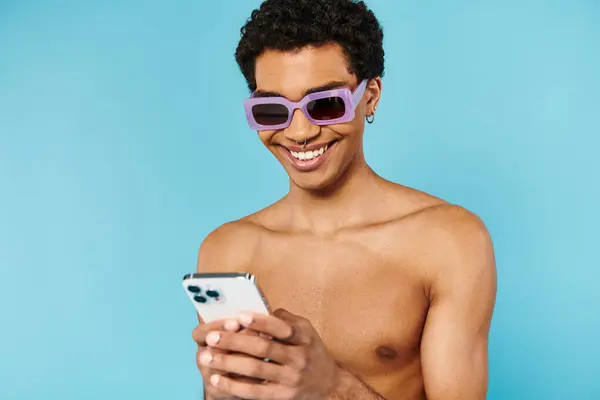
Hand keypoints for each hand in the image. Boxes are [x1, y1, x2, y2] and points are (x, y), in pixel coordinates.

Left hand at [198, 309, 340, 399]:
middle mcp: (298, 357)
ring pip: (254, 370)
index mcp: (303, 337)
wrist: (328, 386)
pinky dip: (233, 385)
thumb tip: (259, 309)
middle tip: (212, 337)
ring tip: (206, 357)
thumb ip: (285, 319)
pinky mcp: (281, 396)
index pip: (281, 327)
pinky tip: (216, 379)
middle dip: (234, 342)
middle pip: (263, 349)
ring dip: (227, 363)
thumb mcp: (307, 331)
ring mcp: (290, 378)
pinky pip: (254, 391)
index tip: (240, 316)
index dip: (260, 322)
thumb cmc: (311, 352)